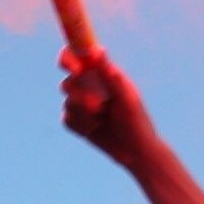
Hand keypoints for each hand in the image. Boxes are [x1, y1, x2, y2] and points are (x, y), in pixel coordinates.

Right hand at [60, 48, 157, 168]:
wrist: (136, 153)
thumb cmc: (137, 122)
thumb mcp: (127, 99)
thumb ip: (111, 76)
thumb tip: (98, 50)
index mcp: (102, 73)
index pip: (77, 56)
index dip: (69, 57)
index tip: (73, 69)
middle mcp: (88, 85)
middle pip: (68, 81)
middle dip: (79, 95)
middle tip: (99, 107)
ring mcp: (80, 103)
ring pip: (68, 103)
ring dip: (85, 114)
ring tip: (104, 120)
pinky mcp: (75, 121)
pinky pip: (67, 120)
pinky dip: (81, 126)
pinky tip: (96, 130)